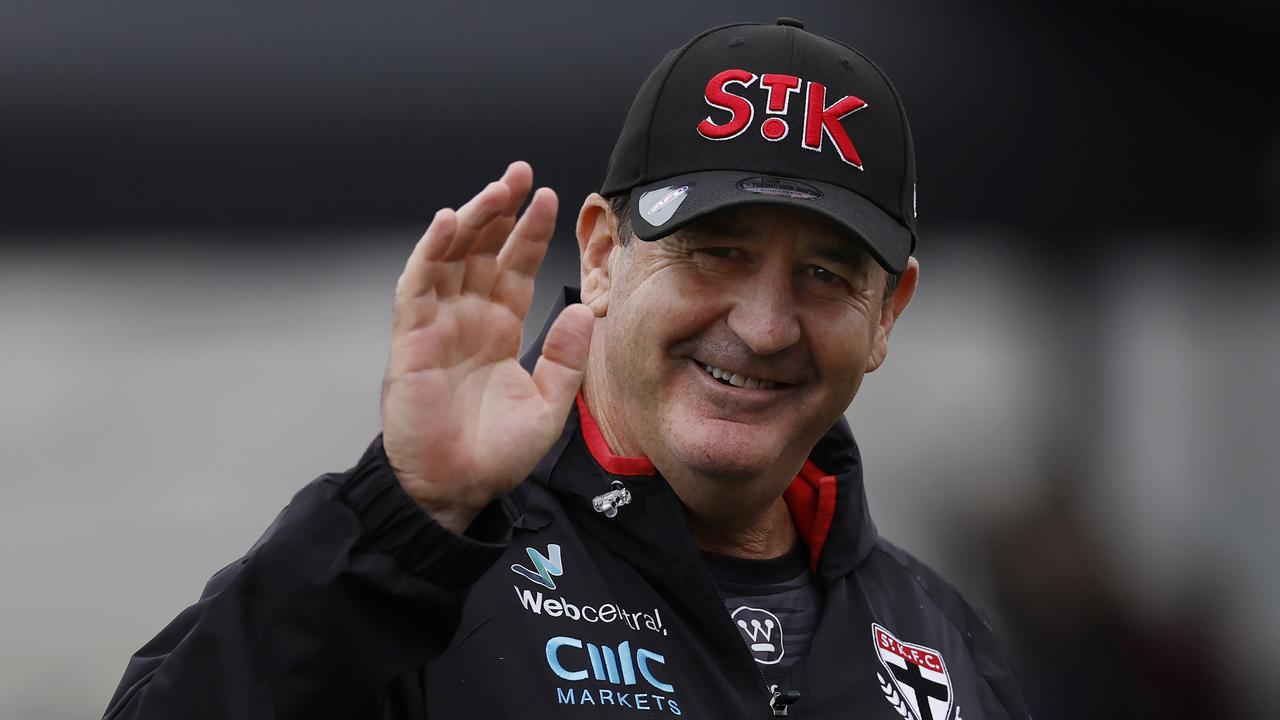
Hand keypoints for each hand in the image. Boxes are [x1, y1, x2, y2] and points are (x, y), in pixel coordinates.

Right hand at [381, 162, 594, 532]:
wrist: (454, 490)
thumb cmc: (495, 454)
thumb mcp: (548, 406)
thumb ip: (566, 358)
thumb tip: (583, 306)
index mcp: (501, 329)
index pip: (516, 267)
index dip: (530, 232)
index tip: (552, 198)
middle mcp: (468, 318)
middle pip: (483, 250)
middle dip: (500, 210)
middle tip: (520, 172)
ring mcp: (438, 324)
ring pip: (451, 257)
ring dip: (471, 219)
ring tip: (496, 189)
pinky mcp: (411, 339)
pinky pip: (418, 286)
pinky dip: (431, 251)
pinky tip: (450, 222)